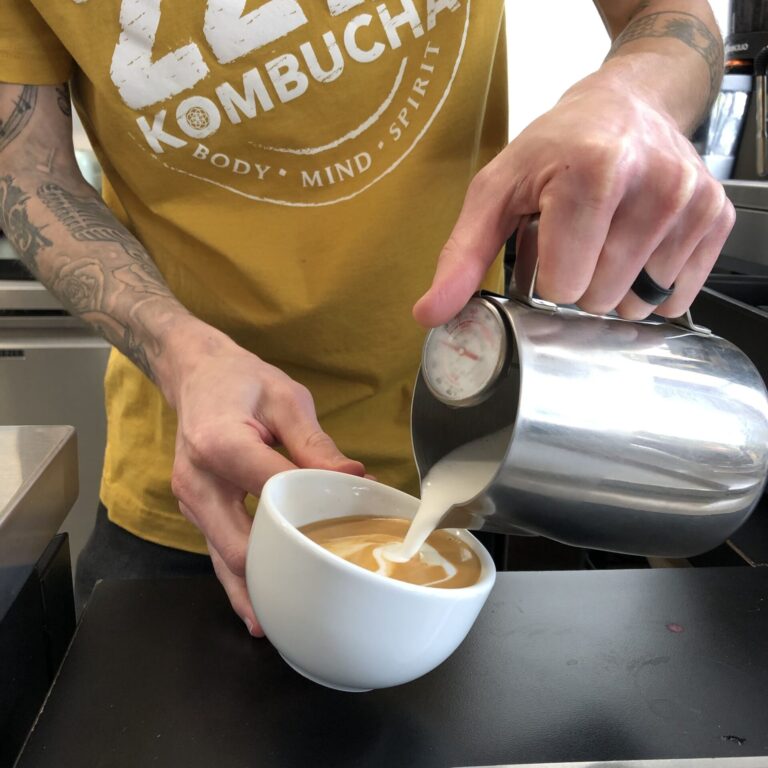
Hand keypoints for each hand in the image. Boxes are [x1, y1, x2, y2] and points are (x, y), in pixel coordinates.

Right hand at [161, 321, 364, 635]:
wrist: (195, 375)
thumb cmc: (241, 381)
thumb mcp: (285, 398)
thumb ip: (315, 442)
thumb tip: (355, 477)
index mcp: (220, 444)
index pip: (270, 491)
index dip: (310, 513)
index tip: (349, 527)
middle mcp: (198, 482)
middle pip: (238, 546)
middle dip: (277, 575)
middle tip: (319, 601)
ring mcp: (192, 502)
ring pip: (223, 560)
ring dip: (254, 591)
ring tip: (287, 625)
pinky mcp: (195, 511)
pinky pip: (218, 552)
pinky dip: (240, 579)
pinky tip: (259, 607)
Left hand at [413, 72, 734, 326]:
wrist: (624, 106)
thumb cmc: (554, 150)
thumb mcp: (496, 192)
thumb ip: (462, 256)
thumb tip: (430, 314)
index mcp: (591, 174)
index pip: (564, 287)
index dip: (548, 277)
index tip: (549, 246)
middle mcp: (652, 185)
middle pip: (601, 300)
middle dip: (581, 284)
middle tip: (579, 243)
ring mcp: (690, 202)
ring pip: (640, 303)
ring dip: (616, 286)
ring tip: (608, 241)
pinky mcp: (715, 217)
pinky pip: (679, 295)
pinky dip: (651, 285)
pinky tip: (639, 248)